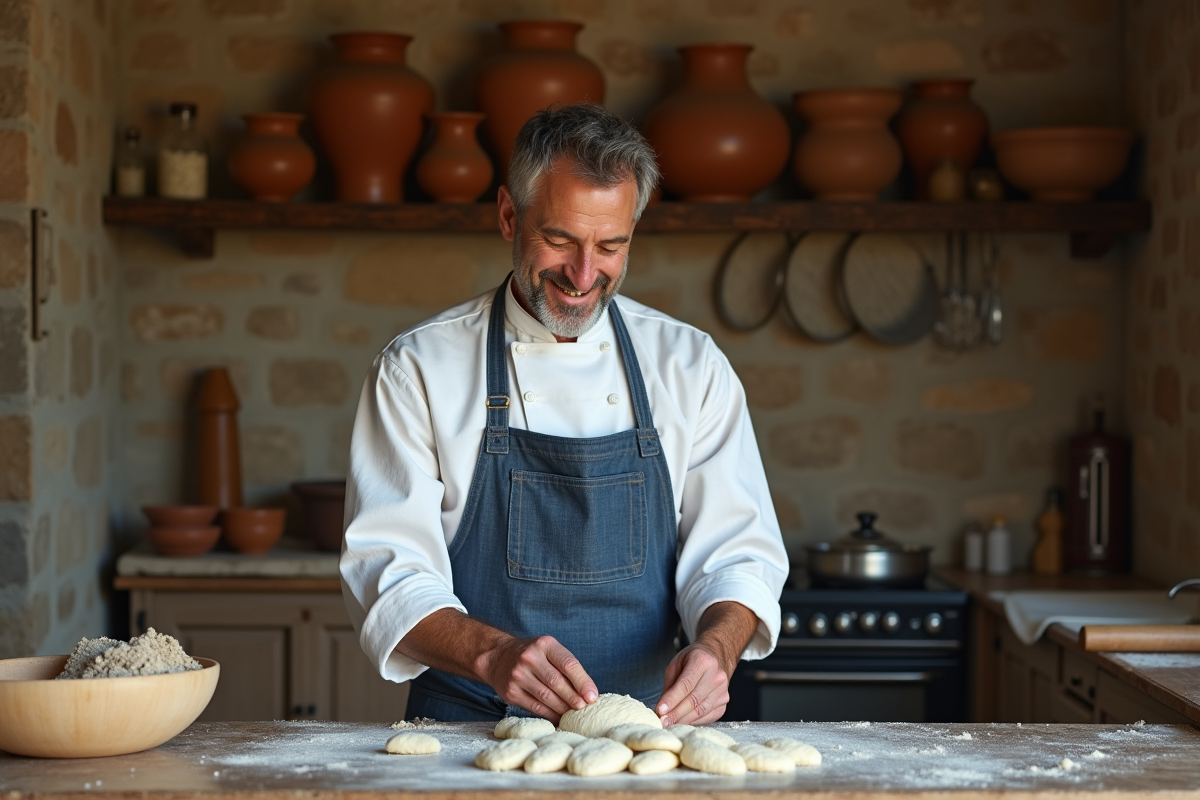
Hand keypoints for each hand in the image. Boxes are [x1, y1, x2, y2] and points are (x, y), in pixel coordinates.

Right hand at [479, 634, 597, 723]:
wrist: (498, 657)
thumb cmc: (533, 655)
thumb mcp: (549, 650)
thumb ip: (567, 667)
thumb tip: (588, 693)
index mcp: (544, 644)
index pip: (568, 664)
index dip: (583, 682)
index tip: (592, 696)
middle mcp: (529, 658)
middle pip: (557, 682)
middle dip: (574, 698)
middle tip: (584, 708)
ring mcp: (518, 675)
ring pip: (546, 697)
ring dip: (563, 708)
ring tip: (574, 714)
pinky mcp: (511, 692)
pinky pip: (535, 707)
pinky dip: (550, 714)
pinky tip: (559, 718)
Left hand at [655, 643, 730, 726]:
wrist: (716, 656)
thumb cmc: (693, 659)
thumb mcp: (676, 664)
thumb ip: (670, 685)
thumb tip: (663, 708)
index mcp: (703, 661)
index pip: (686, 685)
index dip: (672, 699)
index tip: (660, 711)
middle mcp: (716, 675)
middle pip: (694, 700)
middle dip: (675, 713)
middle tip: (662, 721)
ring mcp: (723, 689)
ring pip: (701, 711)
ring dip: (683, 720)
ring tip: (670, 723)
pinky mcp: (724, 701)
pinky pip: (708, 716)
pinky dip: (694, 721)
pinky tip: (683, 721)